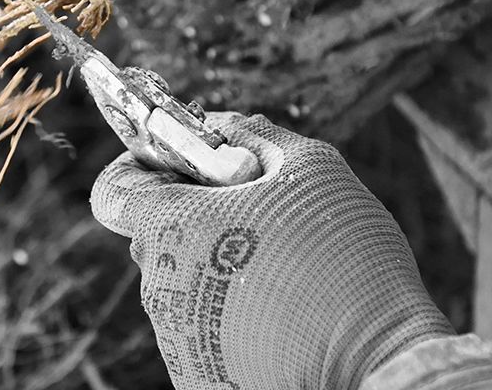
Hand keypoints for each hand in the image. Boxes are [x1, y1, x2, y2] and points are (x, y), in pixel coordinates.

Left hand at [91, 113, 452, 388]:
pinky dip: (228, 303)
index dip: (138, 168)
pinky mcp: (197, 371)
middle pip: (152, 234)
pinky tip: (277, 299)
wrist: (377, 360)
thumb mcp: (308, 166)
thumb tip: (219, 126)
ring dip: (214, 257)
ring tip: (275, 257)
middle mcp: (160, 284)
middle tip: (246, 205)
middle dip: (191, 211)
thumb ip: (253, 135)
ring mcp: (175, 335)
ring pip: (180, 277)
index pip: (113, 191)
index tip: (176, 164)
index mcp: (172, 227)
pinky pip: (201, 320)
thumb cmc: (344, 256)